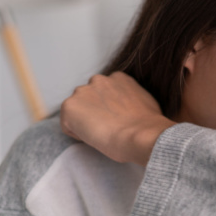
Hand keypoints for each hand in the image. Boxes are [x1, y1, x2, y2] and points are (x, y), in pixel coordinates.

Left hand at [60, 71, 174, 165]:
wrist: (139, 135)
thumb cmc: (147, 125)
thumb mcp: (145, 102)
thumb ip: (132, 99)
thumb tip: (130, 110)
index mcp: (118, 77)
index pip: (105, 92)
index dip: (109, 109)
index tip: (116, 121)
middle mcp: (98, 79)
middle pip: (89, 98)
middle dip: (94, 111)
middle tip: (107, 129)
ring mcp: (82, 92)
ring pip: (77, 111)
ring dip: (84, 121)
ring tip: (100, 134)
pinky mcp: (69, 106)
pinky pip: (68, 124)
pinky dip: (77, 133)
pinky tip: (93, 138)